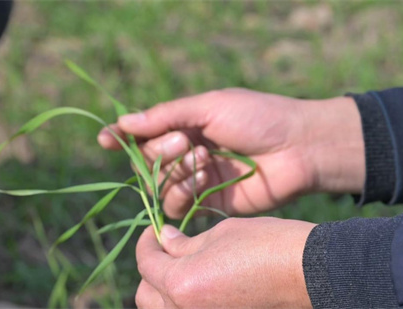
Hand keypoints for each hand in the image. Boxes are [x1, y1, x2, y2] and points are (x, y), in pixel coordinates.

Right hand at [98, 88, 364, 217]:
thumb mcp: (209, 106)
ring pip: (159, 186)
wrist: (298, 147)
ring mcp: (196, 180)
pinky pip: (177, 206)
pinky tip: (206, 178)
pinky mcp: (208, 203)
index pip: (143, 134)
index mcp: (185, 125)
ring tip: (204, 159)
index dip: (121, 136)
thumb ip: (165, 116)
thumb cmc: (256, 117)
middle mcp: (186, 153)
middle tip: (188, 142)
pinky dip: (184, 192)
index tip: (104, 140)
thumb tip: (123, 123)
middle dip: (160, 152)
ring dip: (174, 172)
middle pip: (147, 161)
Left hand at [135, 218, 316, 307]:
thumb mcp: (220, 234)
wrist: (310, 274)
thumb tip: (163, 239)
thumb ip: (184, 243)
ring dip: (164, 290)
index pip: (145, 263)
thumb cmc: (267, 245)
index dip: (147, 242)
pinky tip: (201, 283)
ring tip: (183, 268)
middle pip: (146, 294)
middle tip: (167, 249)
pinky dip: (185, 302)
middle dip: (151, 270)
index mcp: (181, 284)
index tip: (156, 230)